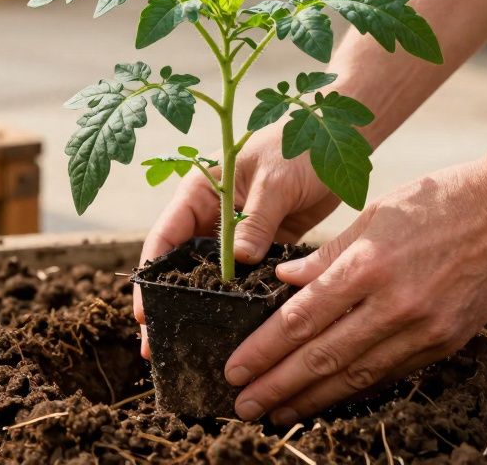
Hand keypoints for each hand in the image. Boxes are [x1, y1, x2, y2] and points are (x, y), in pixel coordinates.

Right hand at [133, 125, 341, 357]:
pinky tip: (238, 329)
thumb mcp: (275, 181)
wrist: (341, 139)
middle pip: (182, 264)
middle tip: (157, 344)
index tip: (144, 311)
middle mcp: (213, 214)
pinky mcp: (266, 243)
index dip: (151, 276)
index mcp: (201, 190)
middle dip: (169, 302)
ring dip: (205, 306)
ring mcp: (238, 231)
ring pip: (214, 275)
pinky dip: (241, 298)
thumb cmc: (301, 145)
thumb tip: (238, 264)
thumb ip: (255, 221)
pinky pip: (247, 276)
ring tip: (194, 347)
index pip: (165, 237)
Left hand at [223, 157, 486, 423]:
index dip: (264, 350)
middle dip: (277, 386)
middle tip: (243, 404)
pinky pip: (390, 372)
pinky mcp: (446, 342)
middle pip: (322, 356)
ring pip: (356, 375)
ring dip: (311, 398)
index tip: (235, 368)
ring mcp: (424, 328)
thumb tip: (284, 282)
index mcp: (368, 263)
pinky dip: (355, 388)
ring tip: (279, 413)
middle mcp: (394, 303)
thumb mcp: (374, 213)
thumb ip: (327, 254)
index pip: (301, 319)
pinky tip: (330, 397)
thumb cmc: (439, 200)